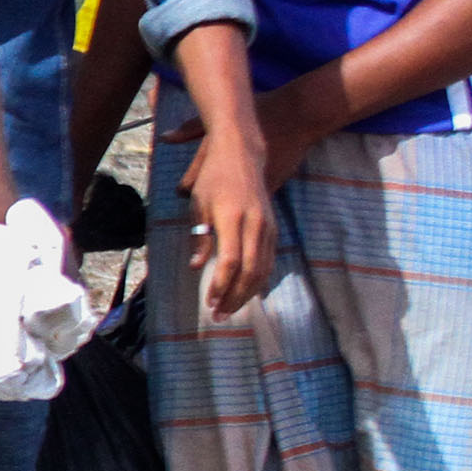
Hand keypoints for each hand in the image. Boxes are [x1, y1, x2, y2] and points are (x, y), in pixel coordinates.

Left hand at [177, 122, 275, 317]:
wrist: (242, 154)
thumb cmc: (214, 178)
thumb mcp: (198, 205)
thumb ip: (200, 237)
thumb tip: (197, 267)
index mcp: (232, 218)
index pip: (229, 261)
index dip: (220, 286)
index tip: (209, 303)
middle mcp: (255, 224)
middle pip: (249, 271)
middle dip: (234, 297)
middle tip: (219, 316)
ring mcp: (268, 226)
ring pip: (263, 269)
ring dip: (247, 293)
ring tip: (230, 309)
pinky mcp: (274, 228)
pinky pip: (269, 260)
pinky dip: (258, 279)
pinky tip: (245, 291)